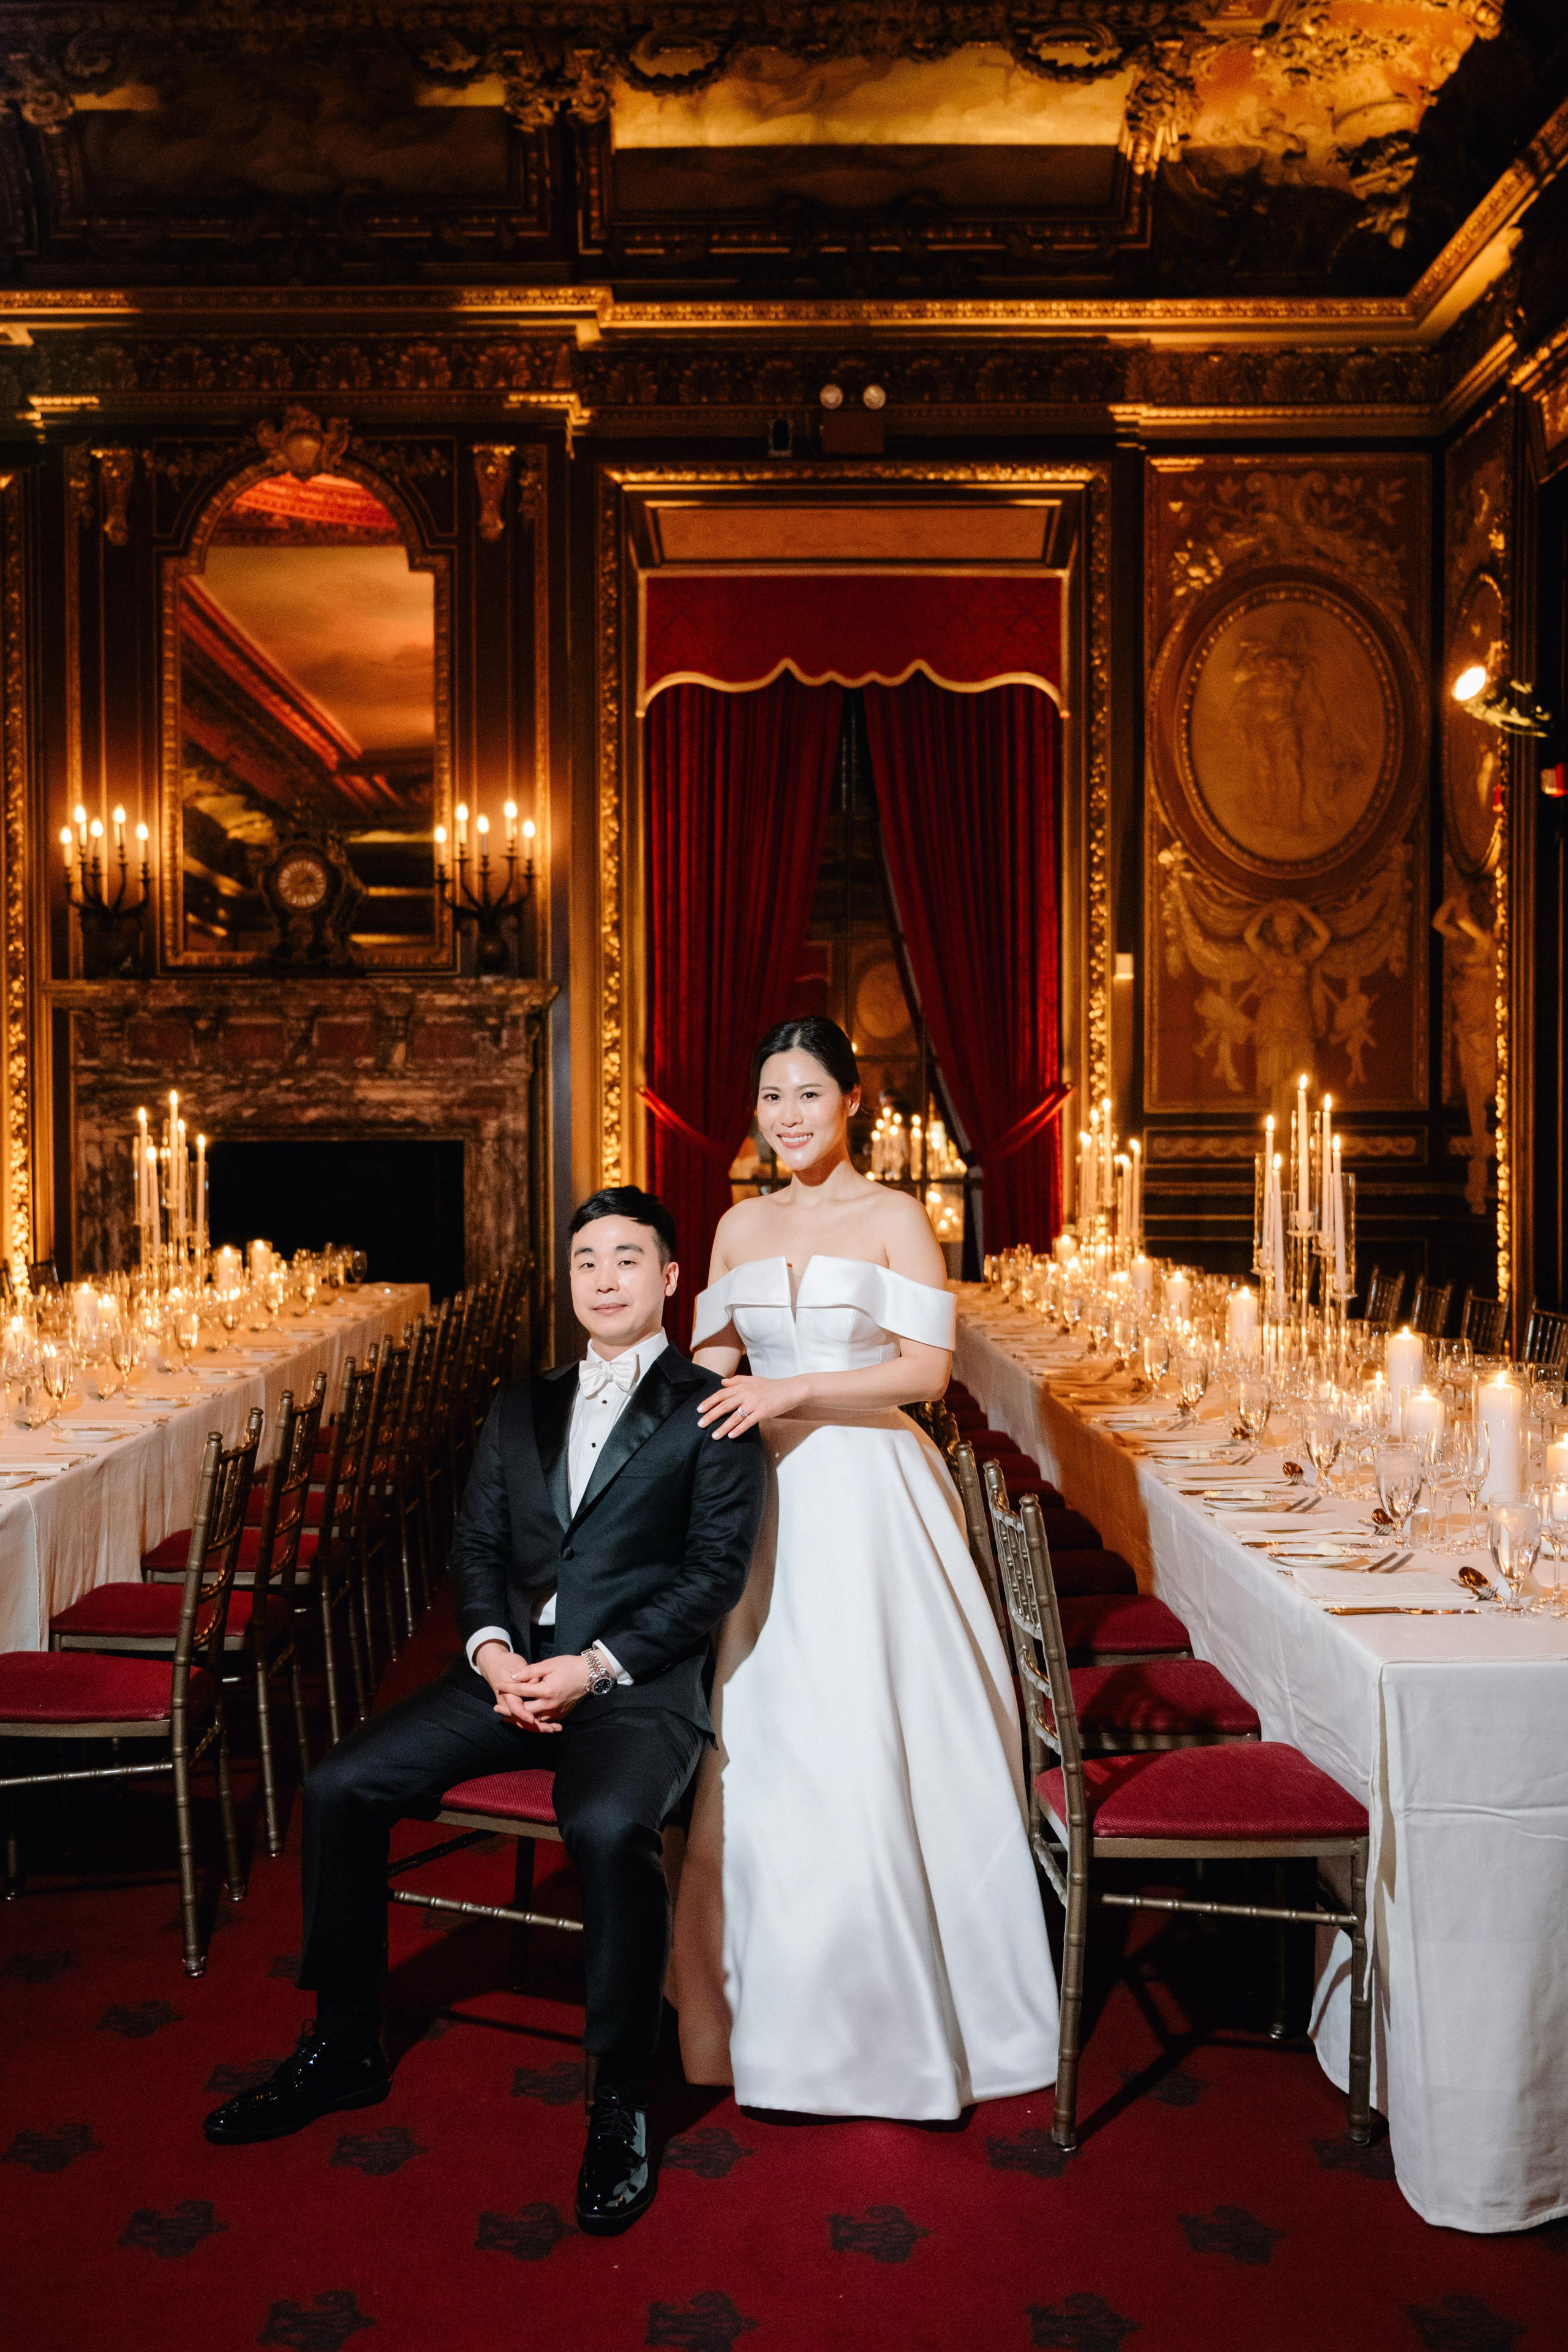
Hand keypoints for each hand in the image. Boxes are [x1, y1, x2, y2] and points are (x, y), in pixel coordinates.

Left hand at [474, 1642, 590, 1732]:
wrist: (589, 1675)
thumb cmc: (569, 1666)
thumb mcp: (549, 1664)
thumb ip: (530, 1672)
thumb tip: (513, 1676)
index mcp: (546, 1691)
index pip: (521, 1691)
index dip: (508, 1687)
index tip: (498, 1684)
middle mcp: (550, 1705)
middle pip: (524, 1712)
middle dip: (509, 1710)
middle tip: (497, 1707)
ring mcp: (556, 1712)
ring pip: (533, 1720)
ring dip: (520, 1718)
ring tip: (508, 1715)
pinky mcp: (561, 1715)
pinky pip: (544, 1721)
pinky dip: (533, 1721)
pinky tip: (525, 1718)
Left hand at [695, 1372, 808, 1438]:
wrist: (790, 1389)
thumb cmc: (771, 1386)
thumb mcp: (753, 1380)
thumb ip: (737, 1381)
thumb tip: (722, 1382)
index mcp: (742, 1386)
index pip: (721, 1394)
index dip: (709, 1402)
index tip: (699, 1409)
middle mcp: (746, 1394)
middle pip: (724, 1405)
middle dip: (711, 1415)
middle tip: (700, 1424)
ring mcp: (755, 1403)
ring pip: (735, 1416)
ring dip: (723, 1426)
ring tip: (714, 1435)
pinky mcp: (763, 1411)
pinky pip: (749, 1421)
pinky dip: (739, 1429)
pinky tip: (731, 1436)